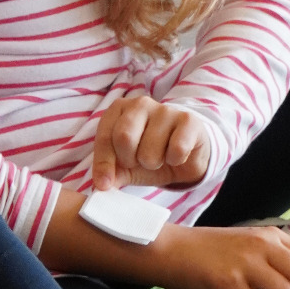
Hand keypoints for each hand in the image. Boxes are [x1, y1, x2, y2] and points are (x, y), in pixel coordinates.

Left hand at [91, 97, 210, 190]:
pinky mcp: (188, 120)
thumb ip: (111, 172)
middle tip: (139, 161)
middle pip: (124, 138)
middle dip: (130, 160)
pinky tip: (176, 155)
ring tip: (159, 157)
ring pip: (150, 150)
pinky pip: (176, 149)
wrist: (184, 156)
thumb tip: (101, 185)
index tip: (105, 184)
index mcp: (118, 109)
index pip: (104, 137)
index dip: (103, 164)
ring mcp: (166, 110)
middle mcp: (140, 104)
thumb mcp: (125, 166)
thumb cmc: (149, 155)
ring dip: (154, 163)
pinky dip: (175, 160)